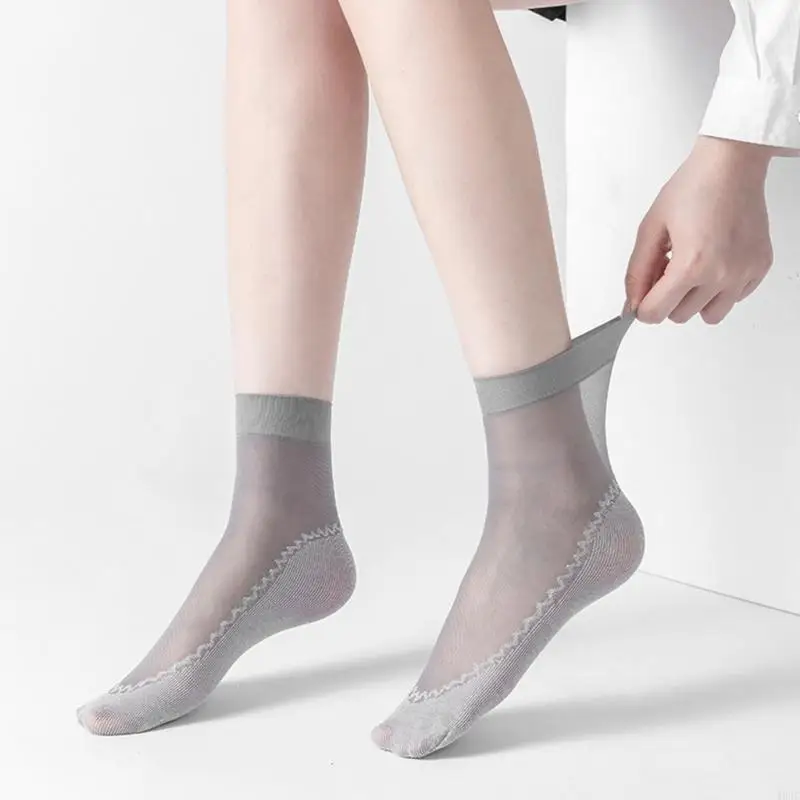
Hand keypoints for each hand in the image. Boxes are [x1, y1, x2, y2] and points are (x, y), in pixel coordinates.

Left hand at [625, 136, 773, 324]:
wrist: (731, 165)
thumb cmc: (693, 188)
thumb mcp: (651, 228)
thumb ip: (637, 271)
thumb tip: (632, 302)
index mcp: (691, 265)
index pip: (656, 313)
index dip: (642, 307)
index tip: (642, 297)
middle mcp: (721, 275)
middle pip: (680, 316)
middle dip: (668, 298)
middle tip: (669, 268)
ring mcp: (744, 273)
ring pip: (710, 315)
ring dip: (695, 300)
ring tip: (693, 269)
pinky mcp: (760, 267)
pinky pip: (734, 299)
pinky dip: (720, 289)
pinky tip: (715, 261)